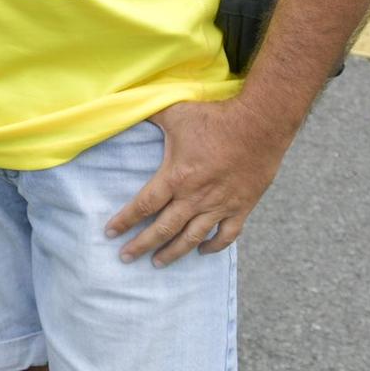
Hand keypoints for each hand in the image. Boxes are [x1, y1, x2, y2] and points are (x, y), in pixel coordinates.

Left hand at [104, 99, 292, 266]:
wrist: (260, 124)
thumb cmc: (215, 117)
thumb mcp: (175, 112)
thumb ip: (149, 114)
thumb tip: (126, 107)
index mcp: (176, 176)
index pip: (144, 205)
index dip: (125, 221)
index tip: (109, 233)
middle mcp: (195, 197)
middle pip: (163, 229)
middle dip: (141, 245)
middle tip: (125, 257)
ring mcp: (220, 205)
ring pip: (192, 238)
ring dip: (173, 252)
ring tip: (157, 263)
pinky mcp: (241, 207)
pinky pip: (226, 235)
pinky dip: (214, 247)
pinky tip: (202, 252)